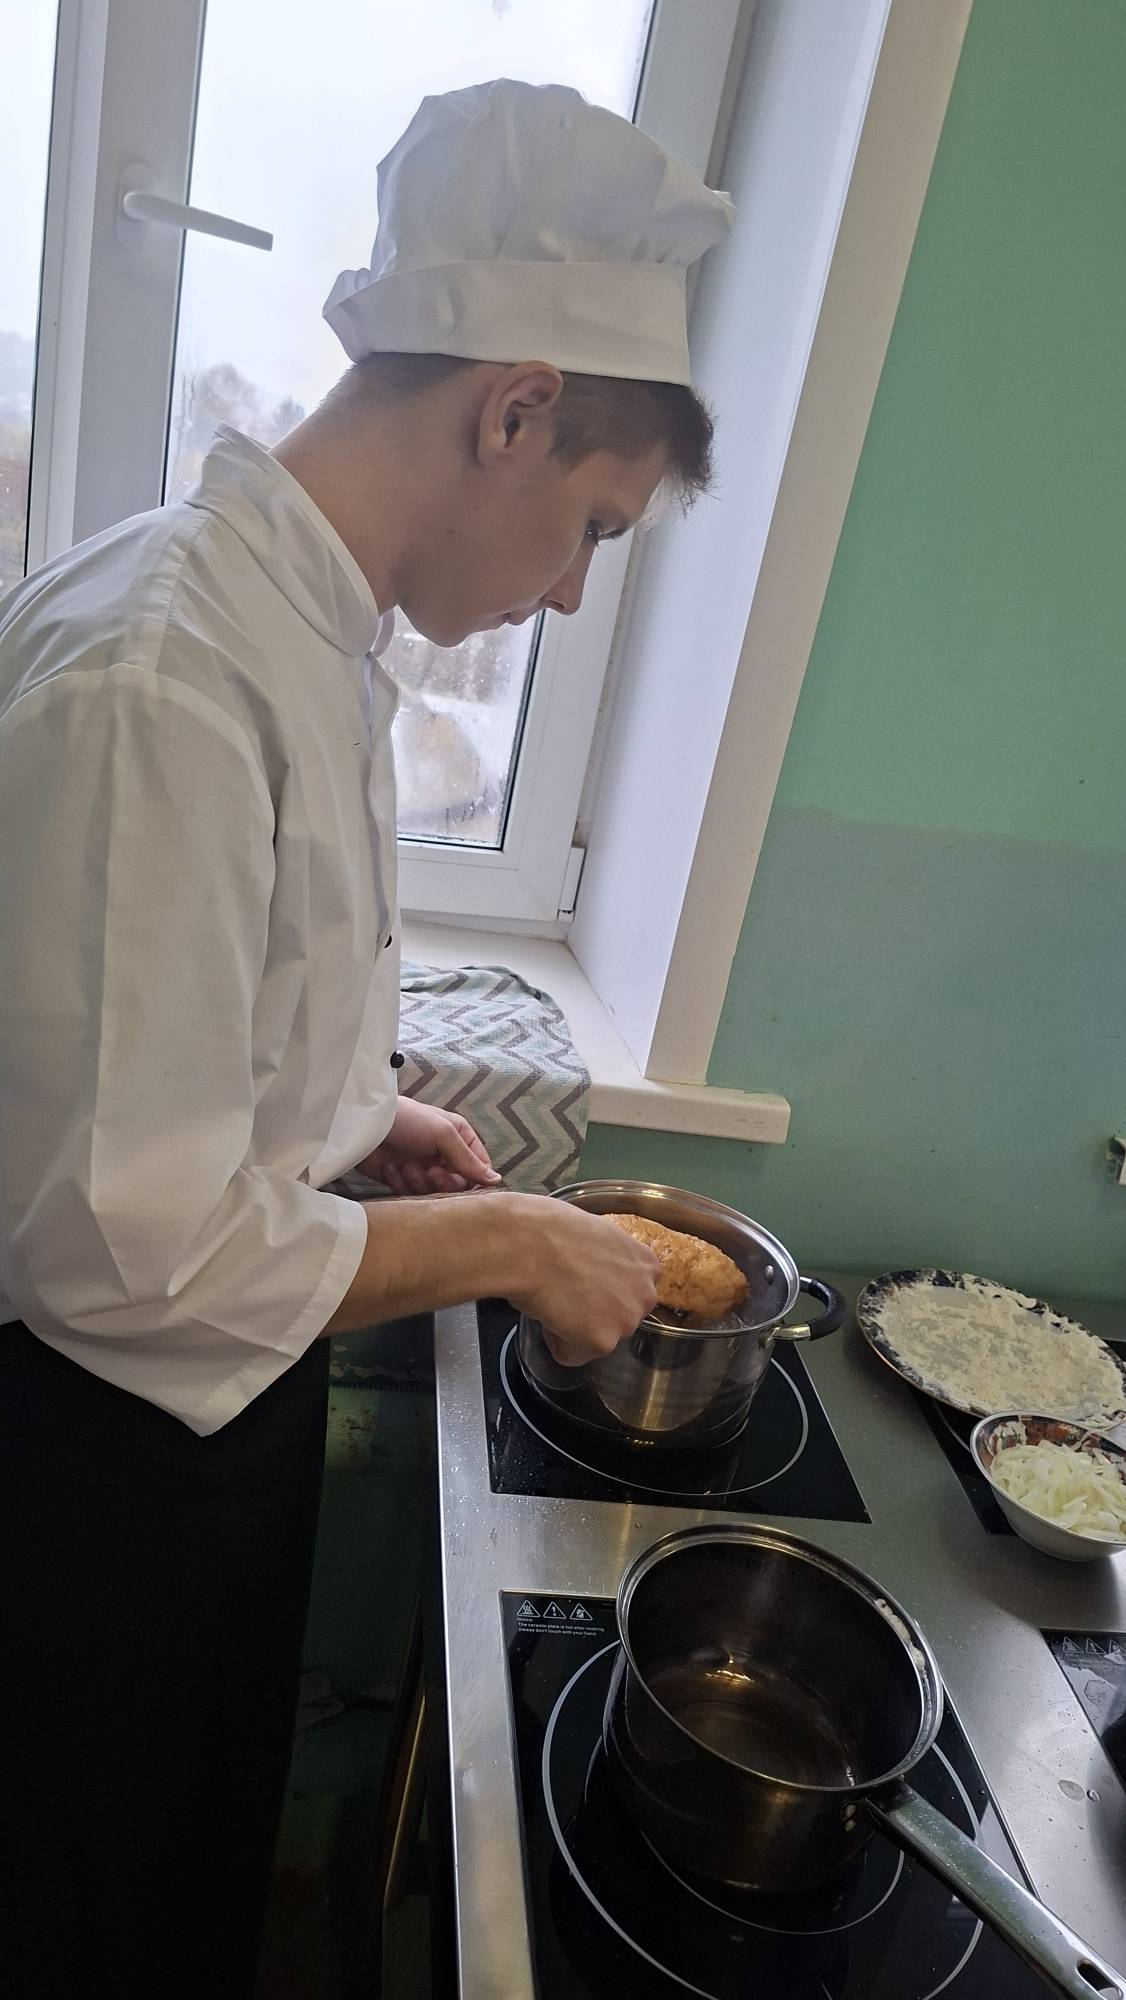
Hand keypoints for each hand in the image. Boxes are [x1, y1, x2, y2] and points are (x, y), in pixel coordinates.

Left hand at [357, 1098, 501, 1196]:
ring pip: (434, 1193)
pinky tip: (390, 1168)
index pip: (479, 1169)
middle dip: (441, 1181)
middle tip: (429, 1170)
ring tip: (404, 1164)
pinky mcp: (402, 1180)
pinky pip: (411, 1195)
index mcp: (460, 1138)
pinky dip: (400, 1183)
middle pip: (457, 1186)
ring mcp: (423, 1168)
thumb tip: (496, 1180)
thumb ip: (468, 1160)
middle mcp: (444, 1155)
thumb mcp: (443, 1134)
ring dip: (418, 1181)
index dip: (472, 1179)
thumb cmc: (408, 1121)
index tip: (460, 1180)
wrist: (364, 1125)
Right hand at [507, 1196, 659, 1365]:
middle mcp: (646, 1294)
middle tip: (564, 1290)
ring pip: (596, 1338)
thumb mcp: (596, 1233)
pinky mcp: (603, 1343)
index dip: (597, 1286)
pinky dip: (556, 1341)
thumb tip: (588, 1271)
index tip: (579, 1277)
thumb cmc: (551, 1228)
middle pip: (616, 1317)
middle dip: (591, 1311)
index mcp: (646, 1264)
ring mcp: (627, 1321)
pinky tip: (548, 1313)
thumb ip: (606, 1259)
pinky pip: (573, 1354)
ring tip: (555, 1298)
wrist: (531, 1243)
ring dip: (573, 1327)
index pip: (627, 1290)